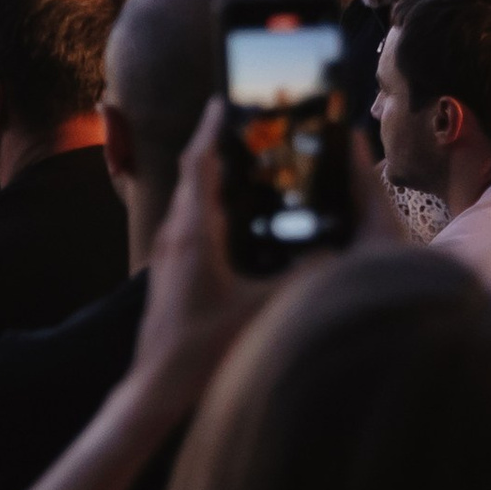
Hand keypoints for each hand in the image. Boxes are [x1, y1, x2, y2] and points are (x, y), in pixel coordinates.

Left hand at [129, 105, 287, 413]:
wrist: (153, 389)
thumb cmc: (201, 351)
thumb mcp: (261, 313)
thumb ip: (300, 282)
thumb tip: (337, 256)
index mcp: (193, 233)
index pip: (200, 165)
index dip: (212, 129)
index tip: (223, 100)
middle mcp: (175, 236)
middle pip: (193, 176)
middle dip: (216, 146)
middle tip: (243, 125)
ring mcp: (167, 254)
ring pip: (190, 201)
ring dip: (212, 178)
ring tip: (243, 163)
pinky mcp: (169, 272)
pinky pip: (189, 224)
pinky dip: (209, 207)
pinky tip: (232, 220)